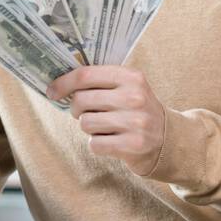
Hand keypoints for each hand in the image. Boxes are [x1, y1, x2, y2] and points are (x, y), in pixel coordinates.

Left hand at [46, 65, 165, 175]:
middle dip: (77, 109)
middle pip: (81, 100)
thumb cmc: (136, 110)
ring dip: (89, 128)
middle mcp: (134, 97)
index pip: (85, 74)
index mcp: (131, 76)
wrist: (169, 139)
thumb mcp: (127, 87)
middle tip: (88, 112)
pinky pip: (94, 144)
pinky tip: (111, 141)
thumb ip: (99, 80)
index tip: (52, 91)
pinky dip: (97, 144)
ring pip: (85, 123)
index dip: (63, 83)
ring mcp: (135, 121)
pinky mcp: (133, 145)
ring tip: (104, 127)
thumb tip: (57, 84)